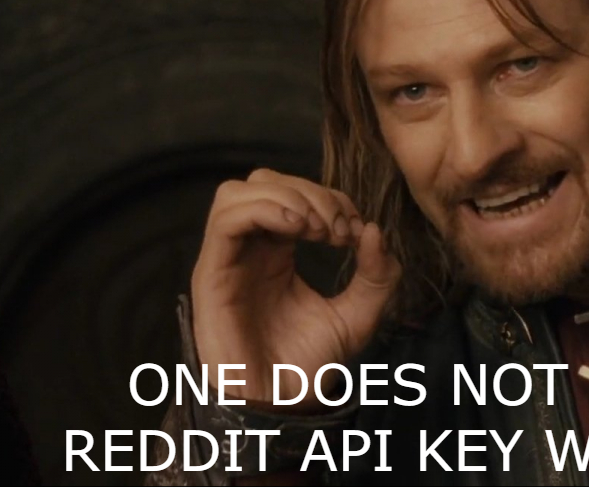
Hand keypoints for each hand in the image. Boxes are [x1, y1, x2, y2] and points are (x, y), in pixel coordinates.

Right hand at [189, 168, 400, 409]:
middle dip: (311, 193)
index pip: (295, 195)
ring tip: (317, 229)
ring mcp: (228, 259)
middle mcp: (250, 249)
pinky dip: (264, 210)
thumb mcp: (360, 314)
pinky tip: (297, 230)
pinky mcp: (211, 274)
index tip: (356, 231)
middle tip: (339, 229)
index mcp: (278, 251)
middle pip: (266, 182)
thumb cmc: (311, 363)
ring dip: (287, 197)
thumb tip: (375, 229)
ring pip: (239, 192)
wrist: (281, 405)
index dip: (330, 199)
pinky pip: (225, 220)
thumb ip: (376, 274)